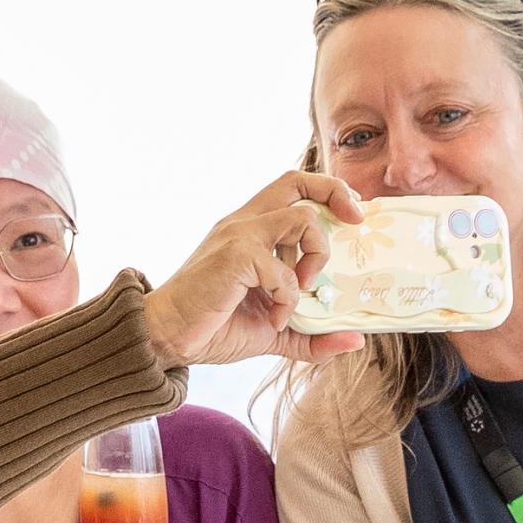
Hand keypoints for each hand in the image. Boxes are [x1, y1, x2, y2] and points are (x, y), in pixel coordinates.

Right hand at [143, 171, 368, 367]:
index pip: (293, 188)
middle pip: (297, 181)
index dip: (329, 192)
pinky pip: (283, 270)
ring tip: (300, 291)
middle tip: (354, 225)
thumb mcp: (275, 332)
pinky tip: (274, 318)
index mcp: (251, 229)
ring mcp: (239, 236)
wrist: (167, 338)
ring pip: (302, 218)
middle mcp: (244, 223)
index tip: (351, 218)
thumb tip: (355, 341)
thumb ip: (313, 336)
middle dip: (336, 194)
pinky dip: (288, 298)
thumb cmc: (213, 327)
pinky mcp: (235, 256)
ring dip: (315, 256)